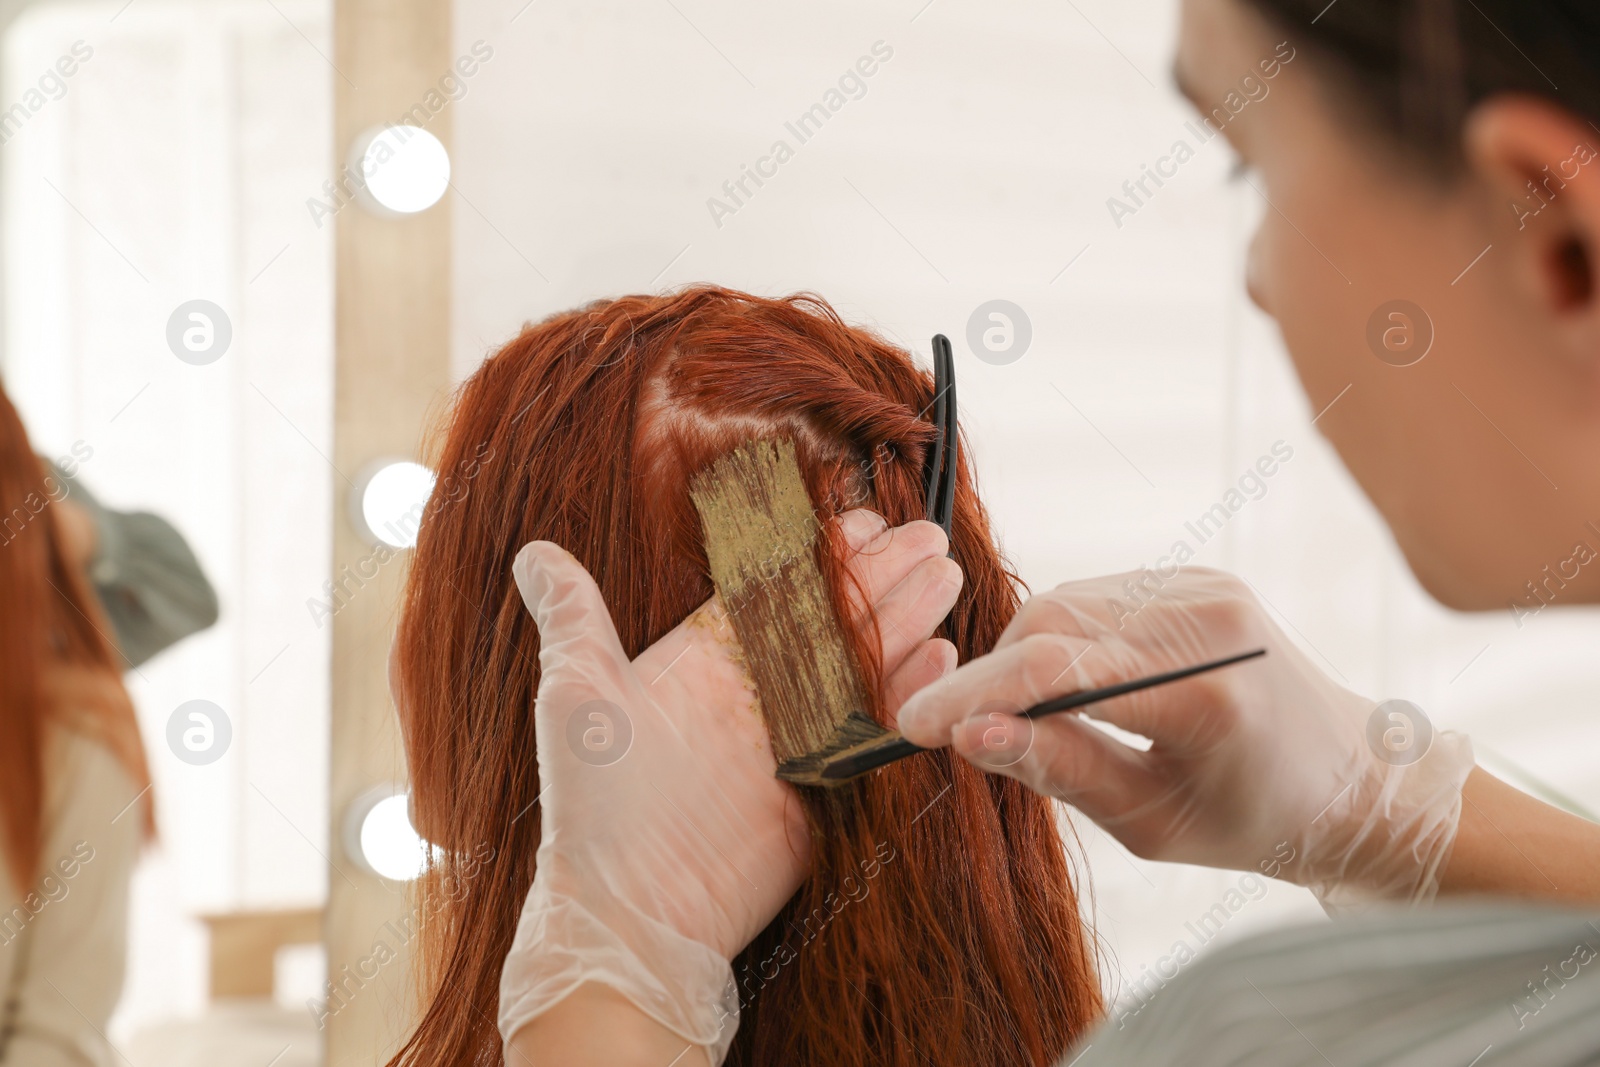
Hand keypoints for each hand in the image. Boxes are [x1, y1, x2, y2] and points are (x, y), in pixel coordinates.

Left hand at [498, 512, 960, 1062]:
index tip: (864, 519)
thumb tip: (533, 551)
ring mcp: (792, 743)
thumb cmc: (593, 806)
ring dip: (904, 623)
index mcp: (704, 661)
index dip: (822, 555)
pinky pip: (874, 735)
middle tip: (929, 538)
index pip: (776, 590)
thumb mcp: (576, 695)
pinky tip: (941, 658)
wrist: (631, 914)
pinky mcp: (822, 792)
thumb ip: (572, 617)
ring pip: (860, 667)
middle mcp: (754, 696)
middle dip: (881, 579)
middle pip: (831, 622)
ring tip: (946, 579)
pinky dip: (908, 697)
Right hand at [896, 567, 1474, 908]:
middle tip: (954, 729)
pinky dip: (1060, 637)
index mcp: (1206, 695)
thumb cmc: (1253, 819)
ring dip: (1021, 655)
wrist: (1349, 777)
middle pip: (1050, 622)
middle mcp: (1209, 621)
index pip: (1056, 674)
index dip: (970, 696)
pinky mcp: (1199, 577)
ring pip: (1064, 601)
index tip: (911, 726)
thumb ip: (1058, 770)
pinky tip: (1066, 686)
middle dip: (989, 675)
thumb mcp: (1150, 822)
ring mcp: (1207, 588)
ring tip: (1016, 716)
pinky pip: (1096, 595)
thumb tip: (968, 735)